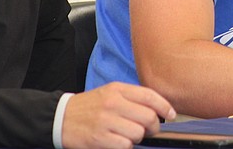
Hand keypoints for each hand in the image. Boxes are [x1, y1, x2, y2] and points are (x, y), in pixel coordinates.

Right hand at [61, 82, 175, 148]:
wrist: (61, 117)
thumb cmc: (90, 106)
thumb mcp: (110, 93)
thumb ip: (133, 97)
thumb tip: (159, 108)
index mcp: (117, 89)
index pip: (150, 96)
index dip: (165, 107)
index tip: (171, 115)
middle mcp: (113, 103)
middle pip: (148, 117)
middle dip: (153, 127)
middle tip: (148, 130)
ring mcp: (105, 121)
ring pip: (138, 133)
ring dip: (137, 138)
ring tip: (127, 135)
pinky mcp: (98, 138)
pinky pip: (125, 146)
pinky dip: (125, 146)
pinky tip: (118, 142)